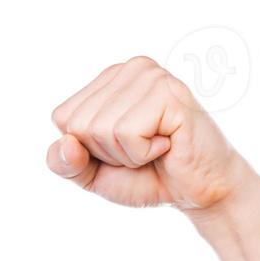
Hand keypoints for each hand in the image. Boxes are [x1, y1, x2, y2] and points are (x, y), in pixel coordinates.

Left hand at [46, 56, 258, 211]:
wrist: (197, 191)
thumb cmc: (146, 176)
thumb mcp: (91, 174)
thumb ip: (63, 162)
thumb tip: (66, 143)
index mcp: (105, 80)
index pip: (62, 117)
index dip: (86, 148)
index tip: (119, 149)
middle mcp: (127, 69)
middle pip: (79, 124)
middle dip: (106, 153)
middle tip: (141, 150)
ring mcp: (149, 76)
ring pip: (101, 128)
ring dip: (127, 154)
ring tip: (155, 147)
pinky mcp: (168, 92)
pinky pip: (126, 133)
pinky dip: (143, 153)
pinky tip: (167, 143)